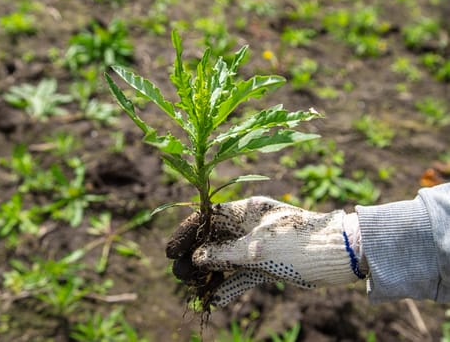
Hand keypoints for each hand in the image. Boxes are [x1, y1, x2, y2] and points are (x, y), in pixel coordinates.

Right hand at [166, 197, 365, 306]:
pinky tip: (214, 300)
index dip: (187, 232)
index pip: (207, 217)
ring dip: (208, 272)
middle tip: (178, 273)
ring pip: (225, 258)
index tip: (171, 250)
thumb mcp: (258, 249)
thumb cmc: (299, 243)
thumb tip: (197, 258)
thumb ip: (224, 254)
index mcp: (246, 210)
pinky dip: (230, 285)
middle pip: (213, 239)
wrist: (340, 255)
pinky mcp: (268, 264)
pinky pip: (242, 274)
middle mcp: (249, 226)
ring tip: (192, 287)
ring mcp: (258, 246)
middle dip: (194, 255)